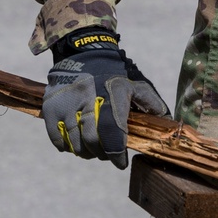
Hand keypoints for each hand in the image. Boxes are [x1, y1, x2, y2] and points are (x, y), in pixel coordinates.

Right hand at [42, 29, 169, 168]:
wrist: (81, 54)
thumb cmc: (111, 75)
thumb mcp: (134, 84)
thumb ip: (150, 103)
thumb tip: (167, 121)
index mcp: (111, 94)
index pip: (113, 131)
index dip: (117, 153)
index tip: (120, 163)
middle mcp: (87, 99)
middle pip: (93, 141)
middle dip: (102, 154)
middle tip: (107, 155)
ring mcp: (66, 104)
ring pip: (75, 143)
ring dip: (86, 153)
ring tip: (93, 150)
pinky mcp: (50, 108)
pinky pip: (58, 139)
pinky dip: (68, 147)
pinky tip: (77, 144)